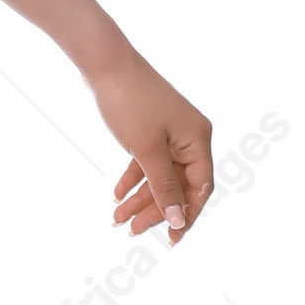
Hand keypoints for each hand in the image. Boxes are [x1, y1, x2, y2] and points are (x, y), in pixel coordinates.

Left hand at [87, 47, 212, 243]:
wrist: (106, 64)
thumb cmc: (130, 101)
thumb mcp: (147, 150)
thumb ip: (163, 186)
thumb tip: (178, 219)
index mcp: (198, 140)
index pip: (199, 188)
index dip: (187, 214)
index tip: (173, 239)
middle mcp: (190, 137)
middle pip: (177, 185)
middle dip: (155, 209)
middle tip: (132, 231)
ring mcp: (171, 133)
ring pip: (160, 176)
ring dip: (139, 198)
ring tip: (116, 218)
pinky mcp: (152, 130)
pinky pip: (147, 162)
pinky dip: (133, 178)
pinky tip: (117, 195)